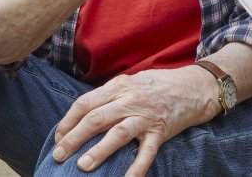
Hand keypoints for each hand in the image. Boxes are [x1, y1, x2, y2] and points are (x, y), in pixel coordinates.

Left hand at [50, 65, 218, 174]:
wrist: (193, 87)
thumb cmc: (157, 86)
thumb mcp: (131, 82)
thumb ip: (109, 96)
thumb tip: (82, 115)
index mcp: (119, 87)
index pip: (85, 103)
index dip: (68, 121)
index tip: (57, 137)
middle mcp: (130, 100)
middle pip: (96, 118)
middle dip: (73, 138)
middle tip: (58, 155)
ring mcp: (146, 116)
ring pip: (118, 133)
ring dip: (99, 150)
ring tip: (83, 166)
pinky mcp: (161, 131)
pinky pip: (147, 152)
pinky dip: (136, 168)